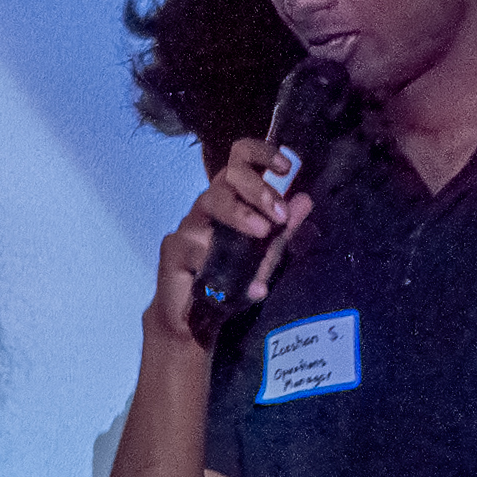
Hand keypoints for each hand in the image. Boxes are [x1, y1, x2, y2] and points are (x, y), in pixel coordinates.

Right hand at [145, 136, 311, 341]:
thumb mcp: (265, 256)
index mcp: (231, 201)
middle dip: (257, 189)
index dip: (260, 154)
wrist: (195, 322)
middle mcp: (207, 208)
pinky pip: (195, 243)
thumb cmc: (229, 283)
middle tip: (278, 215)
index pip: (240, 161)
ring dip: (239, 213)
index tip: (284, 166)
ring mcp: (188, 227)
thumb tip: (304, 199)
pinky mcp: (172, 249)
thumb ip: (283, 230)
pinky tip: (231, 272)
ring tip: (262, 232)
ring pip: (211, 201)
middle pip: (227, 176)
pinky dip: (217, 254)